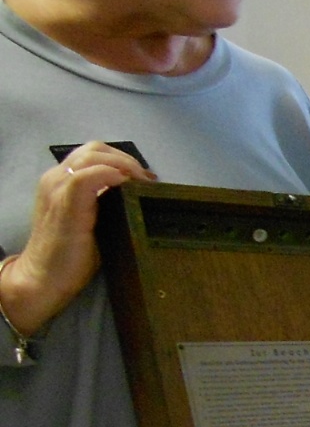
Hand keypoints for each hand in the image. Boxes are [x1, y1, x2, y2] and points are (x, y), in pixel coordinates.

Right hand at [3, 142, 153, 334]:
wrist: (45, 277)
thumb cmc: (71, 255)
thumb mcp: (92, 221)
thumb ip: (105, 204)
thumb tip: (137, 196)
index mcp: (60, 180)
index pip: (92, 155)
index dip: (122, 160)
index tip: (145, 178)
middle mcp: (56, 178)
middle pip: (95, 149)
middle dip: (127, 159)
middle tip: (147, 179)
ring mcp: (57, 188)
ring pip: (92, 156)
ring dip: (124, 165)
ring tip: (142, 183)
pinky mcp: (64, 204)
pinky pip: (87, 177)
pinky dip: (111, 175)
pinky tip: (127, 185)